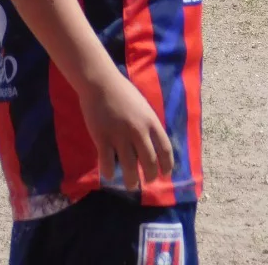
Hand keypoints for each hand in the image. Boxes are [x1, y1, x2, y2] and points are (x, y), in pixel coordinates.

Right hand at [79, 68, 173, 191]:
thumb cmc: (123, 92)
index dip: (167, 165)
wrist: (100, 82)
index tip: (165, 174)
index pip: (165, 149)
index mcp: (151, 122)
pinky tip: (109, 175)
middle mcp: (138, 131)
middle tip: (147, 182)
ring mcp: (119, 135)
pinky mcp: (102, 138)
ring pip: (129, 166)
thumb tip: (153, 145)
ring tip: (131, 186)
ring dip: (131, 180)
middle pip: (149, 161)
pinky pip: (107, 162)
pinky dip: (109, 172)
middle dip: (149, 176)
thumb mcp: (143, 107)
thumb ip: (148, 125)